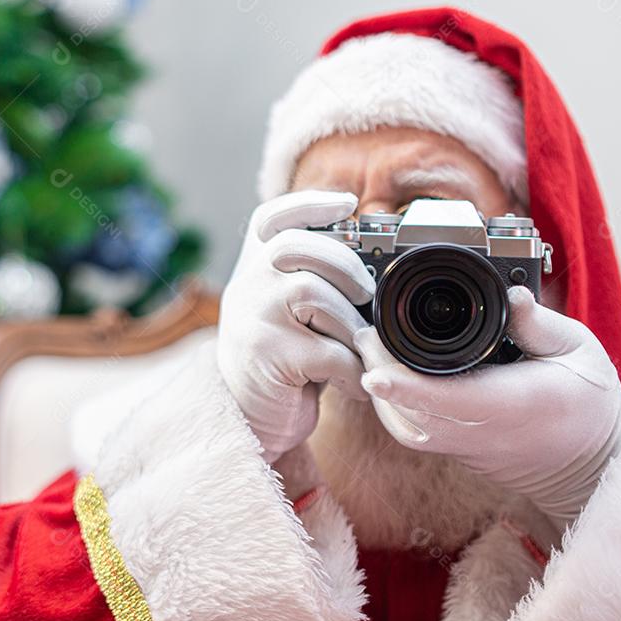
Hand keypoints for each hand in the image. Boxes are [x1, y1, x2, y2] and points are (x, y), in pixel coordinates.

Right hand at [218, 190, 374, 462]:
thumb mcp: (286, 312)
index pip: (271, 219)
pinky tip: (349, 383)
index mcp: (252, 270)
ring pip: (316, 295)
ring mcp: (252, 317)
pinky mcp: (267, 355)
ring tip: (353, 352)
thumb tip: (375, 263)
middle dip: (345, 266)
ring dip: (350, 327)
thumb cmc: (282, 362)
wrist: (248, 417)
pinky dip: (351, 370)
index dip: (309, 203)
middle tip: (364, 295)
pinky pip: (329, 351)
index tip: (347, 203)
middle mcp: (245, 285)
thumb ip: (310, 281)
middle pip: (298, 247)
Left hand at [354, 286, 620, 527]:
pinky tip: (384, 377)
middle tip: (364, 332)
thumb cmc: (588, 403)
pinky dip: (391, 407)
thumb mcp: (580, 352)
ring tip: (369, 348)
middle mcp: (481, 432)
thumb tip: (512, 293)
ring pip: (405, 426)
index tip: (374, 371)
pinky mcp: (455, 452)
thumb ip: (541, 324)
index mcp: (512, 405)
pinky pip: (411, 434)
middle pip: (413, 411)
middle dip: (380, 372)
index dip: (407, 386)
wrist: (590, 465)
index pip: (449, 399)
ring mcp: (464, 447)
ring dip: (380, 390)